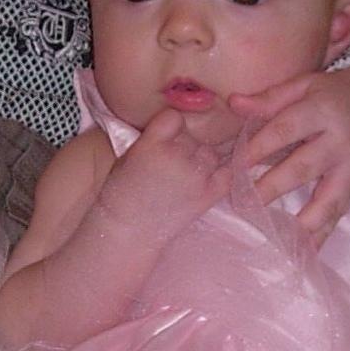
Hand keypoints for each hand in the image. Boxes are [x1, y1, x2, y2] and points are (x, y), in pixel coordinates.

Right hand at [98, 108, 230, 239]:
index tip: (163, 141)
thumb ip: (154, 138)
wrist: (128, 232)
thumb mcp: (129, 156)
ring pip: (209, 153)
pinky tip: (205, 182)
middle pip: (192, 137)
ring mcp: (195, 176)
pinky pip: (227, 172)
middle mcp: (175, 156)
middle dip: (184, 147)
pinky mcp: (209, 194)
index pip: (174, 118)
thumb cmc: (122, 195)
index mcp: (151, 145)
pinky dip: (220, 174)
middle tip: (172, 167)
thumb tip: (178, 126)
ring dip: (201, 161)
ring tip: (184, 179)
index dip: (170, 128)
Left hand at [229, 63, 349, 244]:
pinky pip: (337, 216)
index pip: (285, 130)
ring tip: (274, 239)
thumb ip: (270, 98)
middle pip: (302, 168)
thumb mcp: (306, 85)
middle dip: (270, 188)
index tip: (233, 167)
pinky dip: (321, 237)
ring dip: (299, 223)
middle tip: (242, 204)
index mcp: (323, 111)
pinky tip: (303, 255)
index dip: (258, 149)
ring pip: (325, 200)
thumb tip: (233, 103)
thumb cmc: (334, 94)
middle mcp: (340, 142)